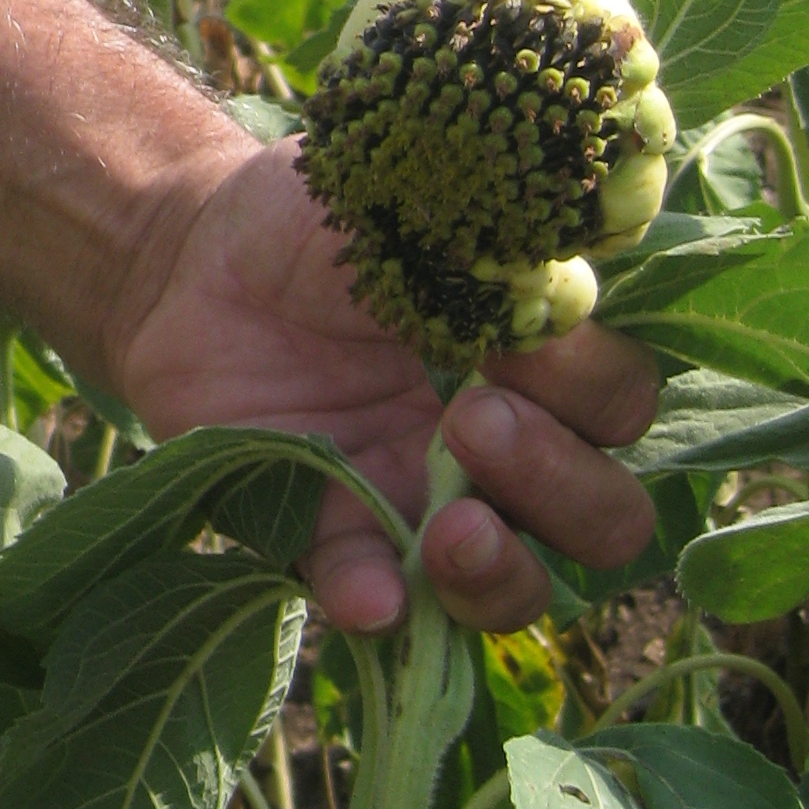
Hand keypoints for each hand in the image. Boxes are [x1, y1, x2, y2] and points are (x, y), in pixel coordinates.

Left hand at [110, 131, 659, 633]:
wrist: (188, 255)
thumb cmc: (314, 222)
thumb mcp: (410, 204)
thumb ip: (494, 241)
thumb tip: (563, 278)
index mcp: (533, 366)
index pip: (619, 408)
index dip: (590, 386)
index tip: (522, 336)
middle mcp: (498, 452)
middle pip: (601, 518)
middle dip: (561, 485)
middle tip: (472, 420)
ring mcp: (418, 505)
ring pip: (514, 588)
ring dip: (500, 571)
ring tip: (451, 531)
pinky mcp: (328, 538)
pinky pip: (376, 600)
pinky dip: (382, 604)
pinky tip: (374, 593)